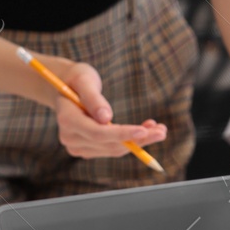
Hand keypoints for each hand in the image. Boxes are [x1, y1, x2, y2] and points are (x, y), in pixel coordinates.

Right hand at [49, 58, 166, 158]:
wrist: (67, 87)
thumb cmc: (77, 79)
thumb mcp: (85, 80)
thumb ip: (93, 98)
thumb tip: (106, 118)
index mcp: (66, 119)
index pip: (97, 133)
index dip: (121, 134)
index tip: (143, 131)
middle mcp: (69, 137)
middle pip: (108, 144)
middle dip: (137, 139)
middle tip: (162, 131)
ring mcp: (77, 146)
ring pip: (114, 149)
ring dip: (138, 142)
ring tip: (159, 129)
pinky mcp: (87, 149)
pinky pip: (112, 149)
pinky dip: (130, 142)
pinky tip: (145, 130)